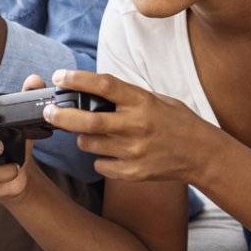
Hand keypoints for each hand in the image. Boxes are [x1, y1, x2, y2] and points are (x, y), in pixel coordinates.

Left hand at [42, 69, 221, 182]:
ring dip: (82, 138)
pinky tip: (111, 153)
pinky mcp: (133, 173)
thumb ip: (126, 95)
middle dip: (61, 115)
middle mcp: (136, 126)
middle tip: (49, 111)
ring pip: (88, 145)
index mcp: (142, 101)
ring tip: (91, 134)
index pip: (103, 85)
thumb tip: (90, 89)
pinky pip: (100, 165)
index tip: (59, 77)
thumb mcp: (156, 99)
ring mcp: (134, 152)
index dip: (76, 79)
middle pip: (87, 120)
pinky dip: (99, 158)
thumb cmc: (177, 122)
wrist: (201, 154)